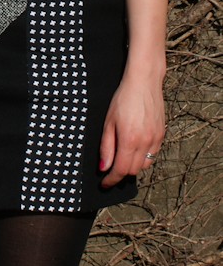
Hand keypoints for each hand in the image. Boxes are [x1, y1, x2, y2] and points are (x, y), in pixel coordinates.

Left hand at [99, 72, 164, 187]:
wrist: (143, 82)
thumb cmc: (123, 98)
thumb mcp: (108, 121)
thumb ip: (107, 146)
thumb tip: (104, 168)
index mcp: (130, 140)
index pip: (121, 170)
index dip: (111, 180)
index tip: (104, 183)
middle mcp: (145, 142)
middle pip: (133, 170)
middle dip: (121, 173)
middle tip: (110, 170)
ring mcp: (156, 139)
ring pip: (145, 165)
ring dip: (133, 166)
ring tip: (122, 159)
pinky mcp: (161, 134)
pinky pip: (153, 155)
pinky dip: (143, 157)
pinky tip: (135, 149)